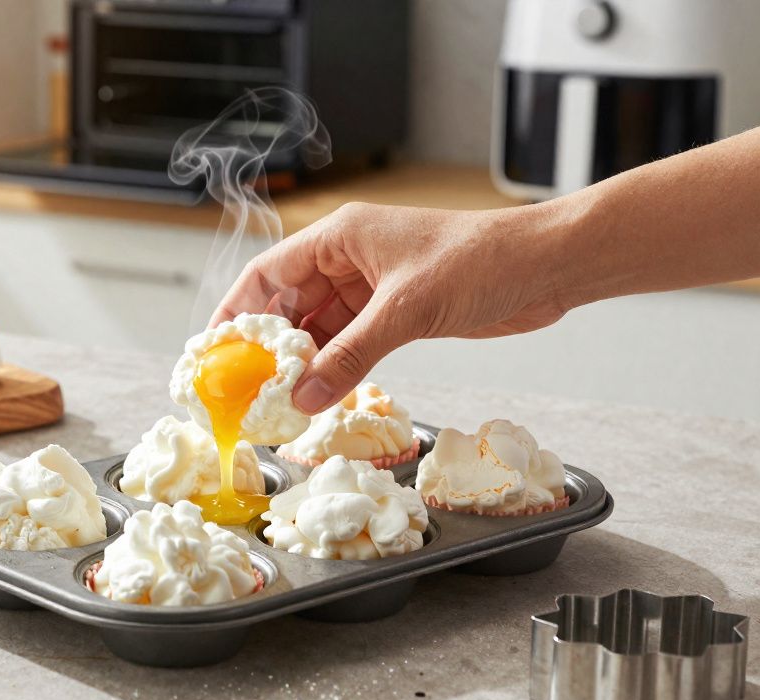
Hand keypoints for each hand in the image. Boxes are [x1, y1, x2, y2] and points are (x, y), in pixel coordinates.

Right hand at [211, 202, 569, 413]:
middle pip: (288, 305)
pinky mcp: (398, 315)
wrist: (545, 268)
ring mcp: (373, 290)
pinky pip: (351, 345)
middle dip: (267, 347)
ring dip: (302, 364)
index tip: (213, 351)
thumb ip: (351, 355)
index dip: (236, 312)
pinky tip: (320, 397)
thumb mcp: (405, 310)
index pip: (267, 274)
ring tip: (278, 403)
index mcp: (340, 237)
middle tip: (243, 390)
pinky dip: (335, 369)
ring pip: (320, 330)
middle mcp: (349, 261)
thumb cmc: (481, 261)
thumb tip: (305, 397)